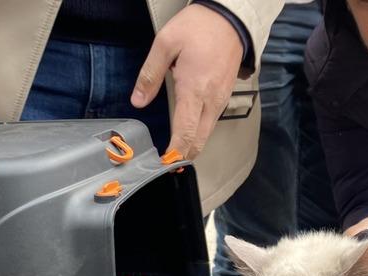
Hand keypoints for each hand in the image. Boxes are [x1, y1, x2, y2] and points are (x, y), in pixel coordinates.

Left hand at [131, 4, 243, 158]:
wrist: (229, 19)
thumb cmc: (199, 27)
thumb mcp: (165, 43)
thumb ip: (150, 75)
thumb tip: (138, 100)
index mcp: (194, 90)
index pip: (186, 133)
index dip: (175, 153)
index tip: (163, 164)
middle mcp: (211, 100)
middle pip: (199, 141)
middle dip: (183, 155)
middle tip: (165, 163)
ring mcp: (220, 99)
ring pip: (207, 133)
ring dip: (191, 145)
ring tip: (174, 150)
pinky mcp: (224, 96)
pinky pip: (211, 121)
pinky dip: (199, 132)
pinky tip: (188, 130)